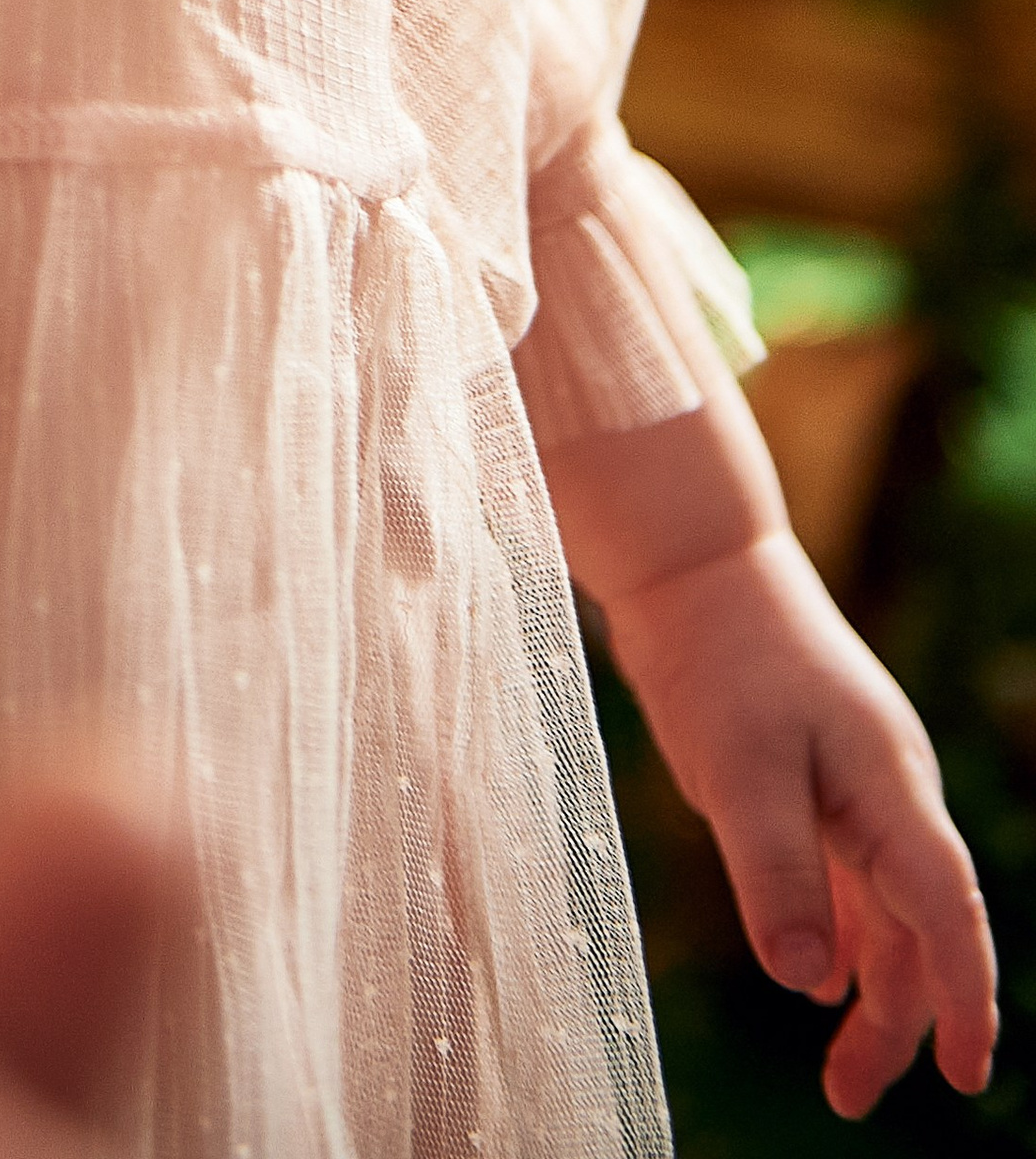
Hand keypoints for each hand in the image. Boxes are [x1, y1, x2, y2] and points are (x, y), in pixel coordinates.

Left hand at [604, 526, 995, 1118]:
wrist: (691, 564)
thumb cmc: (719, 655)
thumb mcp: (738, 769)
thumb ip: (775, 872)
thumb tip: (807, 980)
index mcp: (890, 787)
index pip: (949, 911)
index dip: (966, 998)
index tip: (970, 1079)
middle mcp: (888, 792)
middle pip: (919, 929)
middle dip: (900, 1020)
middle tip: (848, 1097)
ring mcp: (855, 784)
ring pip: (885, 910)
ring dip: (869, 988)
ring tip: (837, 1068)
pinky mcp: (813, 778)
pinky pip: (848, 877)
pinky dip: (841, 934)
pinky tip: (815, 978)